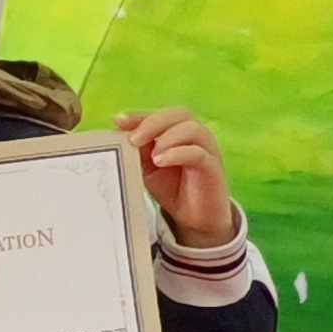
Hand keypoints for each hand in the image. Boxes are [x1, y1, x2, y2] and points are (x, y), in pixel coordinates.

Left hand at [115, 107, 239, 246]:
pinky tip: (160, 161)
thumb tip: (120, 134)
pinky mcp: (213, 168)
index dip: (141, 115)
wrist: (195, 218)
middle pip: (180, 114)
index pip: (163, 115)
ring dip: (167, 137)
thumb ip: (139, 151)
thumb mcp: (148, 168)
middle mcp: (197, 136)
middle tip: (134, 138)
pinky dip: (177, 153)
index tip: (119, 121)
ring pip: (192, 129)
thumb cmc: (172, 188)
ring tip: (151, 156)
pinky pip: (198, 153)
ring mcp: (208, 150)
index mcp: (179, 132)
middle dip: (153, 122)